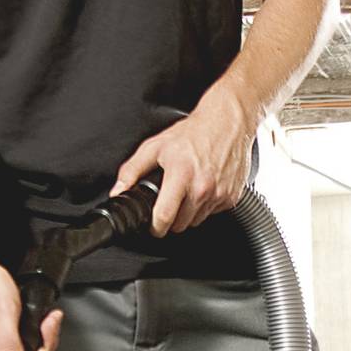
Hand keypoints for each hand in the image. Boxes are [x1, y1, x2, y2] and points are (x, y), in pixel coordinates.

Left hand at [114, 85, 253, 234]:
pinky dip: (206, 206)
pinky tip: (204, 187)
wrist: (227, 122)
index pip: (165, 217)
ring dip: (189, 213)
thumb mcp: (156, 146)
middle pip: (180, 224)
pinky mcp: (231, 197)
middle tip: (170, 201)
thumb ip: (133, 170)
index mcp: (181, 175)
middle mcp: (202, 187)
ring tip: (187, 191)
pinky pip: (212, 213)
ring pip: (196, 221)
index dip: (155, 227)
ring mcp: (219, 194)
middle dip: (172, 218)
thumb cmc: (194, 132)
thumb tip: (119, 190)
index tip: (153, 227)